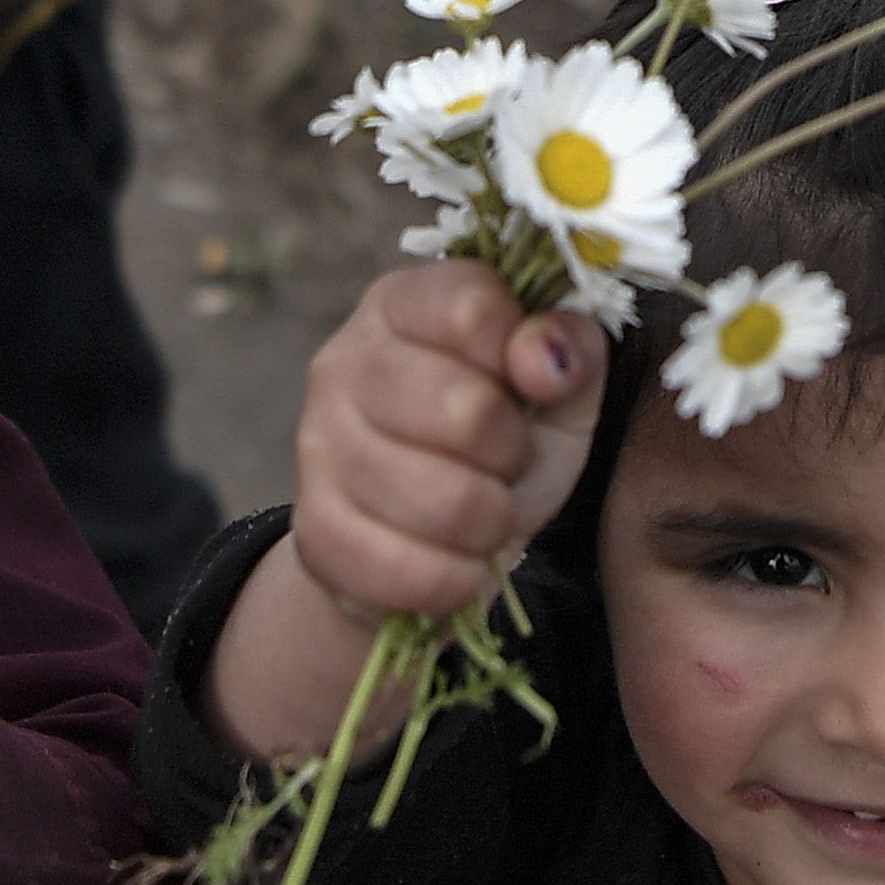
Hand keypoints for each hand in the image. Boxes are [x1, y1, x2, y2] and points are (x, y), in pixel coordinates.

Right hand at [295, 264, 601, 621]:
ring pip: (445, 499)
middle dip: (512, 452)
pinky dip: (457, 579)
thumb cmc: (495, 447)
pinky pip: (410, 569)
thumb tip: (543, 356)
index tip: (528, 385)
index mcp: (400, 305)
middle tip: (506, 463)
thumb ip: (570, 350)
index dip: (525, 355)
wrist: (423, 544)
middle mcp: (342, 363)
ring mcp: (317, 447)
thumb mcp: (556, 389)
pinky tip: (459, 564)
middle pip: (467, 409)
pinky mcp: (314, 532)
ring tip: (485, 514)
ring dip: (492, 521)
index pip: (472, 306)